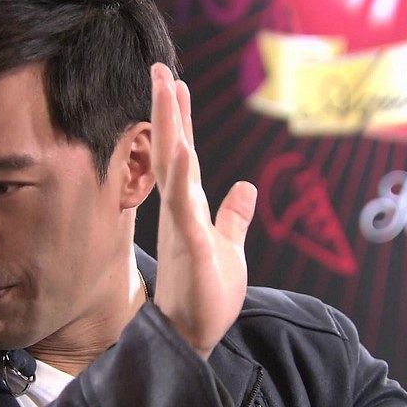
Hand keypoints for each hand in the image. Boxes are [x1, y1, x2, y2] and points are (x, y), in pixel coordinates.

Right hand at [149, 62, 257, 359]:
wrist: (192, 338)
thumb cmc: (207, 296)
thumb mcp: (229, 247)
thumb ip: (234, 215)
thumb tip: (246, 186)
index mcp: (189, 209)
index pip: (182, 155)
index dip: (178, 120)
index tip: (173, 84)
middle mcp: (180, 211)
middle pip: (171, 151)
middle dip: (167, 109)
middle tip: (159, 68)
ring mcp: (181, 226)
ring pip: (173, 169)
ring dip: (171, 129)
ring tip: (167, 89)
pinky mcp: (189, 247)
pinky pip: (185, 207)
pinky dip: (183, 178)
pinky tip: (182, 150)